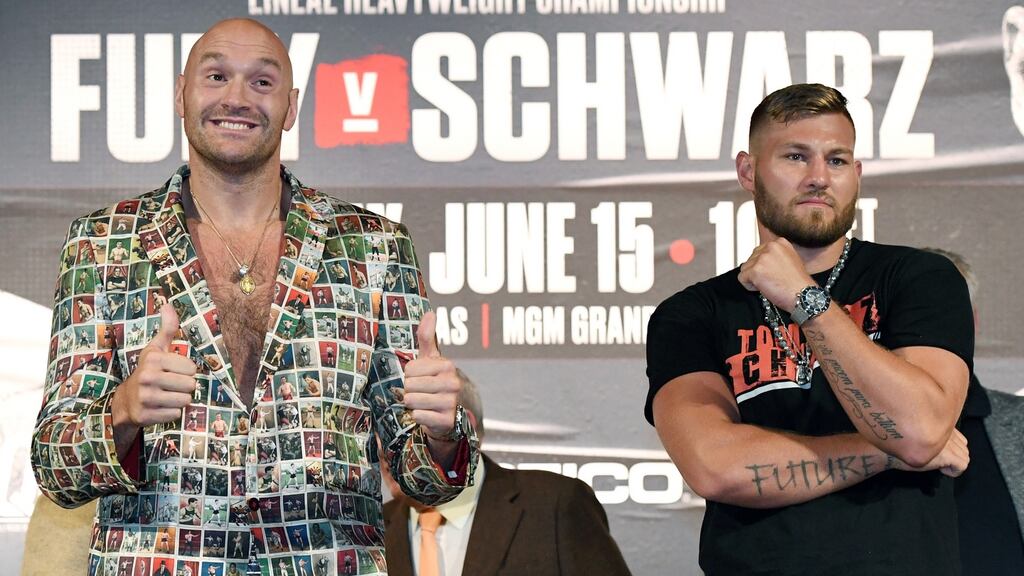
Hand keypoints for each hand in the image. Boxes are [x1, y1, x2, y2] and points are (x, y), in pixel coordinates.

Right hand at [112, 304, 196, 428]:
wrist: (125, 400)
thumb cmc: (148, 371)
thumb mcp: (156, 348)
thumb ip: (167, 328)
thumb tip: (168, 304)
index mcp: (153, 359)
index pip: (191, 368)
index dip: (186, 371)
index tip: (173, 372)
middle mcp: (147, 377)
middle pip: (190, 385)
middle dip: (185, 387)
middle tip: (171, 386)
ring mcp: (145, 397)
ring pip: (185, 400)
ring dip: (180, 400)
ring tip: (167, 396)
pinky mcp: (145, 415)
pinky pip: (175, 415)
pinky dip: (172, 413)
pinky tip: (161, 407)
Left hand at [402, 311, 459, 441]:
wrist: (449, 413)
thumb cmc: (435, 382)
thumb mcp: (431, 360)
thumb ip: (427, 337)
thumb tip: (430, 312)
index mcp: (447, 366)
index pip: (410, 369)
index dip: (408, 376)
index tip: (417, 380)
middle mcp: (452, 383)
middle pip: (410, 386)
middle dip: (408, 391)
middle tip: (418, 394)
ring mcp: (451, 402)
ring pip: (412, 401)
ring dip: (411, 404)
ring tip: (420, 404)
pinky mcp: (447, 420)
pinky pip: (419, 416)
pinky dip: (417, 417)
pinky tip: (425, 415)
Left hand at [737, 238, 813, 311]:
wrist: (804, 296)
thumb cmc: (799, 283)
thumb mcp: (790, 260)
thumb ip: (775, 256)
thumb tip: (760, 259)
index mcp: (779, 242)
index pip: (759, 252)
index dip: (764, 266)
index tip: (773, 273)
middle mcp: (770, 247)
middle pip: (751, 260)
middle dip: (758, 272)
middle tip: (772, 280)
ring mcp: (762, 258)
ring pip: (745, 268)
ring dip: (753, 279)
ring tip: (770, 284)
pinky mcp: (755, 270)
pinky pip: (742, 278)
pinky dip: (750, 286)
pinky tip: (764, 288)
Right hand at [892, 429, 968, 477]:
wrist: (884, 450)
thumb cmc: (896, 443)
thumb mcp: (916, 433)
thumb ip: (931, 431)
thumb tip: (941, 442)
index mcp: (939, 422)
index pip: (960, 438)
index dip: (951, 448)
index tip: (939, 452)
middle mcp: (946, 429)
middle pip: (964, 448)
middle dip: (954, 456)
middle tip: (938, 460)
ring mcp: (947, 442)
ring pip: (965, 457)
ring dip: (953, 463)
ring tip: (939, 464)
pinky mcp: (947, 454)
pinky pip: (962, 466)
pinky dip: (954, 471)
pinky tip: (940, 469)